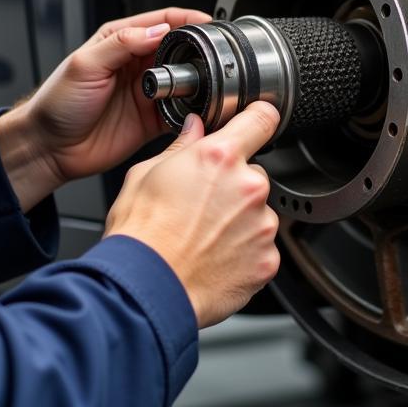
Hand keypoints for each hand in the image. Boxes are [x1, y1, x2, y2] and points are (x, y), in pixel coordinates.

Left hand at [0, 7, 210, 209]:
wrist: (49, 148)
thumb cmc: (57, 103)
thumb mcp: (85, 64)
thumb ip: (122, 44)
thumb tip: (159, 30)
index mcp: (121, 41)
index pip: (162, 22)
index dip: (187, 20)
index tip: (207, 23)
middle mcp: (137, 64)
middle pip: (180, 50)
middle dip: (199, 51)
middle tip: (212, 57)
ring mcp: (147, 92)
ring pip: (185, 81)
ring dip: (199, 82)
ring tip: (210, 83)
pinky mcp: (152, 120)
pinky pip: (181, 113)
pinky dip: (193, 111)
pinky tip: (198, 109)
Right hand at [104, 101, 280, 327]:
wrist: (145, 289)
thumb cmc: (140, 234)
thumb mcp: (146, 174)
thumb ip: (181, 147)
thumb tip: (194, 129)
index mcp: (220, 157)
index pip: (261, 119)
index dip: (259, 117)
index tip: (258, 121)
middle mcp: (248, 187)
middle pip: (253, 174)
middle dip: (234, 185)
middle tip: (203, 205)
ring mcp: (262, 226)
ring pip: (258, 213)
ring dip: (240, 220)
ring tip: (204, 236)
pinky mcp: (267, 260)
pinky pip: (261, 247)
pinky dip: (245, 252)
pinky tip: (215, 257)